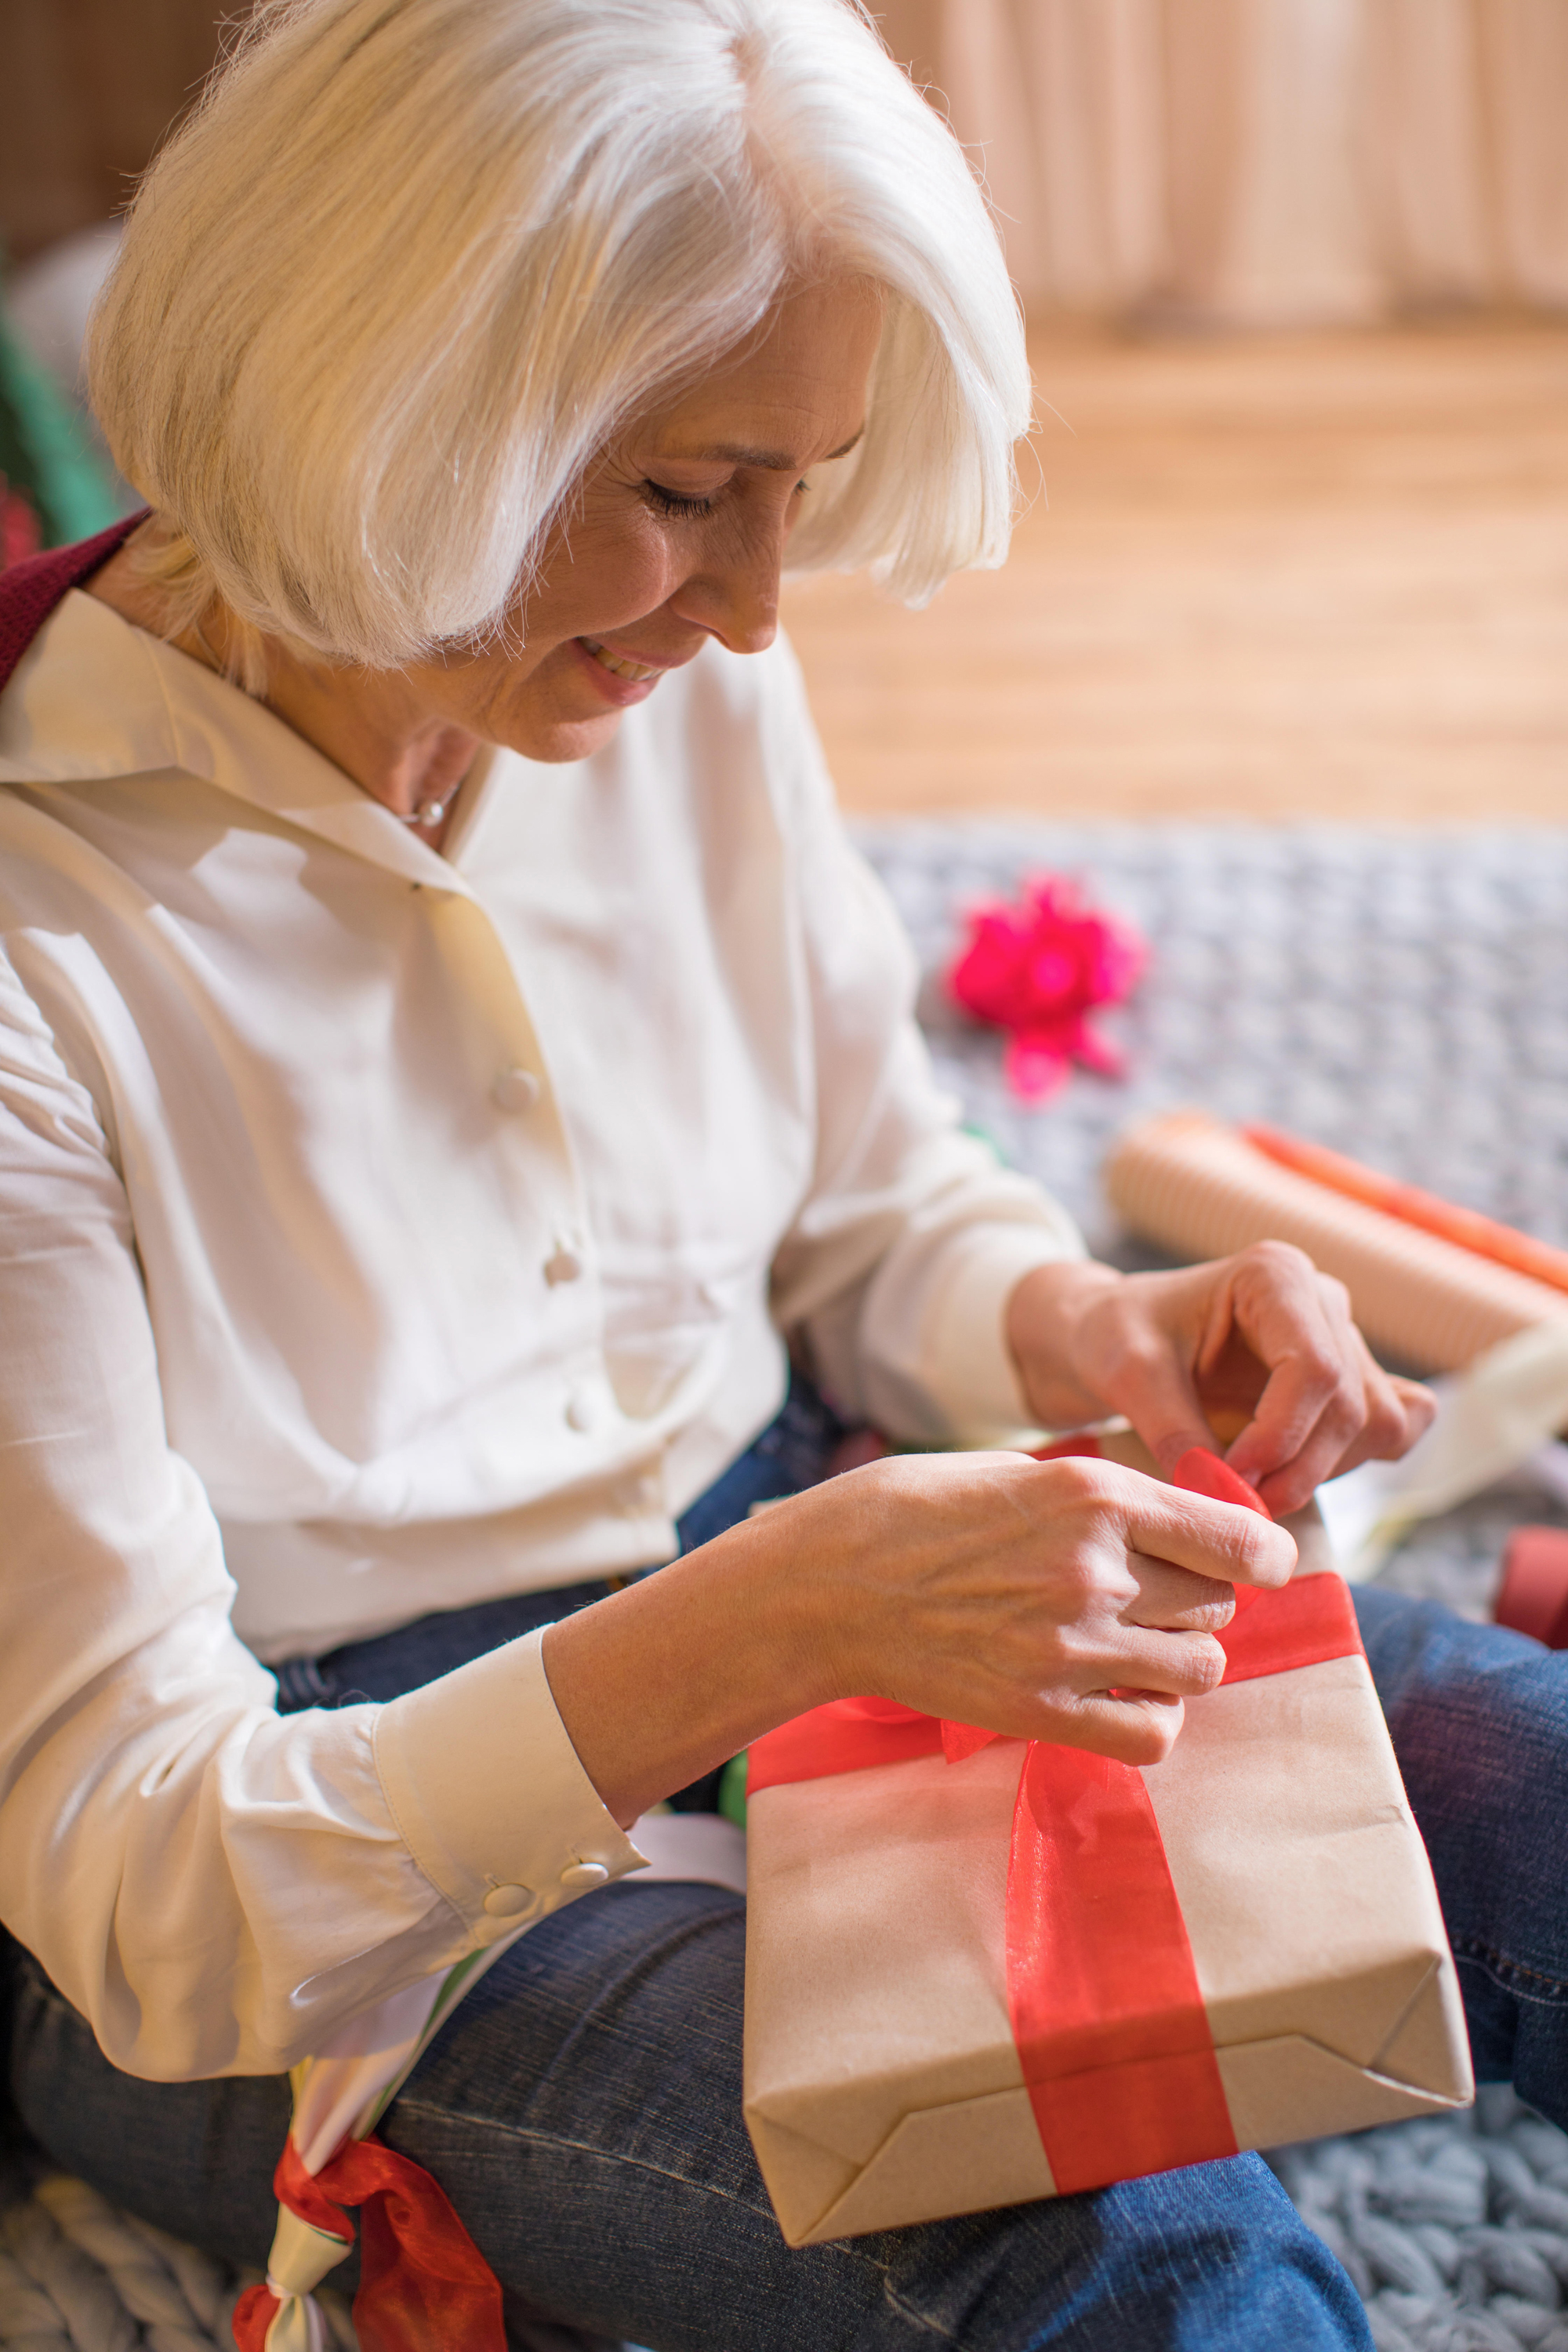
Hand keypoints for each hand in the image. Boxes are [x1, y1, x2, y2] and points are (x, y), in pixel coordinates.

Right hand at [544, 1445, 1297, 1821]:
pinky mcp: (1042, 1709)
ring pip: (1200, 1670)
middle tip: (1156, 1600)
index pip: (1239, 1539)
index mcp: (1093, 1494)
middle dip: (1200, 1604)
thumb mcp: (1018, 1471)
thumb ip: (1105, 1499)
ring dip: (1179, 1661)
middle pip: (1219, 1606)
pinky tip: (1117, 1695)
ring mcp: (1070, 1644)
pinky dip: (1151, 1719)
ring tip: (1131, 1647)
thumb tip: (1189, 1524)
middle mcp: (1094, 1567)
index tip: (1254, 1564)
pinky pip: (1154, 1734)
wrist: (827, 1583)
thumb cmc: (915, 1512)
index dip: (1261, 1556)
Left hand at [1006, 1244, 1436, 1517]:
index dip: (1283, 1436)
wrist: (1118, 1337)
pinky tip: (1292, 1474)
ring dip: (1323, 1471)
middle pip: (1351, 1402)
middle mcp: (1322, 1300)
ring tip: (1253, 1491)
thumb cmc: (1118, 1337)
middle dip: (1299, 1467)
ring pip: (1378, 1423)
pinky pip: (1394, 1426)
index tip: (1235, 1478)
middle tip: (1240, 1503)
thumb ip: (1173, 1428)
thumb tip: (1222, 1492)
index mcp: (1273, 1276)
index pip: (1315, 1367)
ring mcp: (1343, 1339)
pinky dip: (1353, 1462)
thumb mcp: (1126, 1373)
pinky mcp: (1350, 1379)